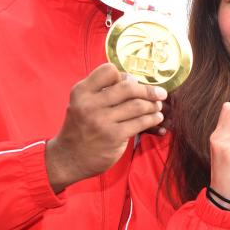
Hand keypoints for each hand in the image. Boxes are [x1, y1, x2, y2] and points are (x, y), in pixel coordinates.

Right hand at [46, 63, 166, 191]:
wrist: (68, 158)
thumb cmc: (81, 127)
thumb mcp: (82, 104)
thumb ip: (102, 91)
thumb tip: (133, 79)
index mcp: (81, 91)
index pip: (108, 71)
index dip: (123, 75)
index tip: (133, 83)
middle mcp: (90, 104)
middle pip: (128, 87)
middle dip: (148, 90)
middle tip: (160, 93)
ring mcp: (102, 121)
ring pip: (137, 105)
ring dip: (153, 105)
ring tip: (158, 106)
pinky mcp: (114, 136)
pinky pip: (140, 122)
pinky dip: (152, 119)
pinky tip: (156, 118)